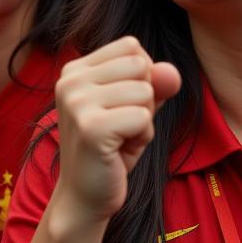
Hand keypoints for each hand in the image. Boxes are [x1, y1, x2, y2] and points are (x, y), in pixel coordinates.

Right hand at [54, 37, 180, 226]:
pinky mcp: (91, 127)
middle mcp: (70, 80)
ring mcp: (77, 102)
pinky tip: (120, 151)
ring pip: (145, 92)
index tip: (120, 107)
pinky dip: (142, 138)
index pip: (131, 46)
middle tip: (121, 127)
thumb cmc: (111, 149)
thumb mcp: (135, 108)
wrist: (85, 196)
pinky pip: (144, 118)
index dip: (142, 77)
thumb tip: (171, 71)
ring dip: (144, 121)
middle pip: (140, 65)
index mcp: (75, 70)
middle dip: (145, 100)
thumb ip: (154, 83)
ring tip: (120, 140)